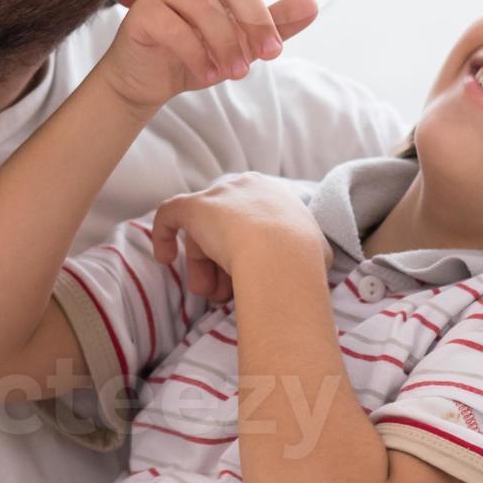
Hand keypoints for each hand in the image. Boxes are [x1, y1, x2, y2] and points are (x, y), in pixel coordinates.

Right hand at [91, 0, 318, 118]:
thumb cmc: (194, 58)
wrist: (146, 83)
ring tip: (237, 72)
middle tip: (271, 53)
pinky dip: (197, 54)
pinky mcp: (143, 14)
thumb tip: (311, 4)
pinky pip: (176, 29)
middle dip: (256, 20)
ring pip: (205, 10)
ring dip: (227, 44)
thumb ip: (273, 26)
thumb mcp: (240, 46)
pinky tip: (209, 73)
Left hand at [148, 172, 325, 307]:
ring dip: (203, 266)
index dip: (248, 252)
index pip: (255, 223)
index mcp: (276, 194)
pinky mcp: (195, 206)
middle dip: (223, 264)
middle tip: (223, 295)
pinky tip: (165, 258)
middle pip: (226, 227)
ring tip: (209, 295)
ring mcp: (220, 196)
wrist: (283, 254)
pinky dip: (164, 234)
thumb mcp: (318, 252)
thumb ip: (306, 252)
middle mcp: (247, 187)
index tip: (248, 278)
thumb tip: (309, 265)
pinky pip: (171, 213)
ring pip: (203, 231)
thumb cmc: (303, 258)